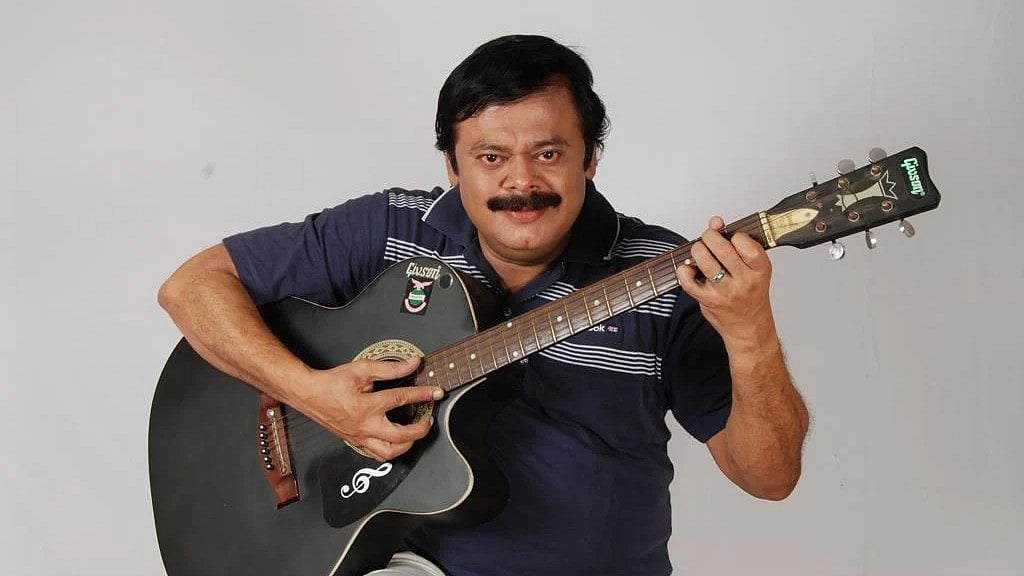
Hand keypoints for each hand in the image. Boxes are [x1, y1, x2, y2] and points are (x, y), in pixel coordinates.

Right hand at [295, 357, 442, 461]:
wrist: (309, 394)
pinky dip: (391, 451)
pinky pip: (377, 455)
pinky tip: (397, 442)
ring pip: (389, 453)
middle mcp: (365, 426)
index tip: (436, 392)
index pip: (402, 399)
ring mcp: (360, 437)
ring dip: (407, 445)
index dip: (423, 394)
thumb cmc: (332, 382)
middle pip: (401, 436)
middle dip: (421, 429)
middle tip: (429, 419)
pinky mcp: (356, 442)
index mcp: (367, 406)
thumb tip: (413, 363)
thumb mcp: (362, 369)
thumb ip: (391, 368)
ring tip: (415, 433)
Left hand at [676, 216, 776, 345]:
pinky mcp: (708, 301)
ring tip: (699, 250)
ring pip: (705, 261)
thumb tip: (715, 221)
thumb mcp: (753, 268)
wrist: (749, 327)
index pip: (744, 242)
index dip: (733, 235)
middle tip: (708, 238)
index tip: (731, 238)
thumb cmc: (751, 294)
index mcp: (760, 269)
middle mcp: (744, 281)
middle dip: (710, 236)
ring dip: (697, 250)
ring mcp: (725, 292)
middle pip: (722, 248)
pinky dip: (684, 271)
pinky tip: (689, 268)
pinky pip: (689, 282)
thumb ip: (736, 244)